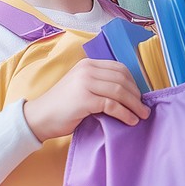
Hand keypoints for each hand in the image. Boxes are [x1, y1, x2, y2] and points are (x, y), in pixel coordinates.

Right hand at [23, 59, 150, 141]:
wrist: (40, 117)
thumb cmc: (62, 106)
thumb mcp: (81, 87)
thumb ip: (99, 84)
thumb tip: (127, 93)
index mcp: (87, 64)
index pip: (119, 68)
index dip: (133, 82)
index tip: (139, 96)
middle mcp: (86, 70)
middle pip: (121, 79)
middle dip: (136, 95)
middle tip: (144, 108)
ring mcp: (85, 83)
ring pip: (119, 91)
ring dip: (134, 105)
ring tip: (142, 115)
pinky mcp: (84, 99)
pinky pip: (112, 105)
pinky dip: (125, 114)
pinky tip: (131, 121)